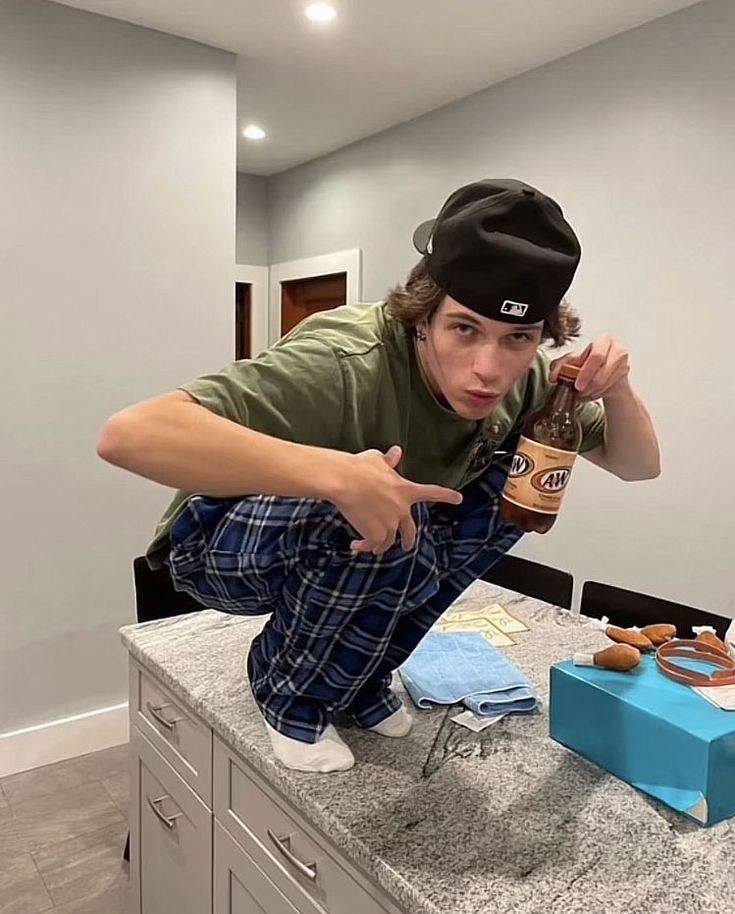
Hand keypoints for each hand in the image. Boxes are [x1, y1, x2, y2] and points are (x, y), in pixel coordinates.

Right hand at [329, 445, 462, 554]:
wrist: (344, 480)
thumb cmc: (359, 466)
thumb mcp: (377, 460)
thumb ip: (389, 461)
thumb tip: (396, 452)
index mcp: (405, 490)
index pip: (431, 492)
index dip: (446, 496)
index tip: (458, 499)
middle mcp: (401, 509)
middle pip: (410, 530)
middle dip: (408, 540)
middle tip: (407, 545)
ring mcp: (390, 524)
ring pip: (388, 541)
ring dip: (381, 545)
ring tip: (374, 548)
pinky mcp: (375, 534)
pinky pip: (372, 545)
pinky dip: (364, 547)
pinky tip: (355, 545)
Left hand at [550, 334, 630, 400]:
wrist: (607, 377)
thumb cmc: (589, 366)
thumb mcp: (573, 363)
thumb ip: (560, 366)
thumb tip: (553, 376)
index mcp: (603, 340)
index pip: (595, 355)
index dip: (584, 371)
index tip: (575, 385)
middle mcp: (617, 348)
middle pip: (602, 369)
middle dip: (588, 382)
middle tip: (579, 390)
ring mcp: (623, 362)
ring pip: (604, 381)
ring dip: (591, 390)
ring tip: (584, 392)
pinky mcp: (626, 374)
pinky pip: (610, 387)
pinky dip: (598, 393)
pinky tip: (593, 392)